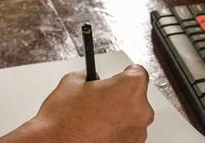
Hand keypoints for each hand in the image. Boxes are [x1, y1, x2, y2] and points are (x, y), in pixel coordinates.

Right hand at [0, 66, 154, 142]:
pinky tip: (97, 131)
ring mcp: (138, 133)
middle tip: (100, 100)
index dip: (125, 73)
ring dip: (118, 116)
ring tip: (95, 119)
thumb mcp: (71, 82)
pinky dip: (116, 132)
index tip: (120, 76)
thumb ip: (88, 75)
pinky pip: (127, 134)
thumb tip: (90, 78)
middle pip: (136, 96)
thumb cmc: (64, 121)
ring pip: (131, 117)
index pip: (137, 72)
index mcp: (130, 88)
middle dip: (120, 96)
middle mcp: (140, 111)